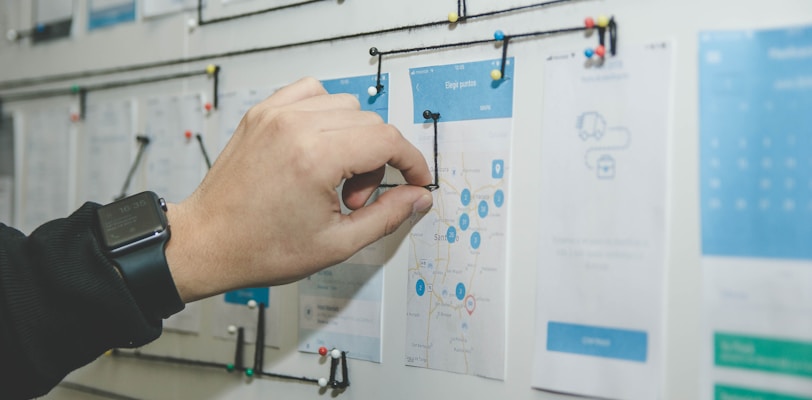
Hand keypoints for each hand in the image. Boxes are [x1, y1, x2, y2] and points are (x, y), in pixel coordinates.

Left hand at [165, 77, 432, 301]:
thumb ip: (387, 216)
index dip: (411, 162)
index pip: (387, 140)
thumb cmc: (260, 248)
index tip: (416, 180)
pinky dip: (326, 114)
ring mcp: (275, 114)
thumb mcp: (337, 244)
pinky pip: (311, 92)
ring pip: (345, 105)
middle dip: (378, 161)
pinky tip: (318, 147)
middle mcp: (295, 126)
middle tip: (355, 199)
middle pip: (370, 123)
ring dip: (354, 138)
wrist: (207, 242)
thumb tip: (417, 196)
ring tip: (334, 177)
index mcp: (315, 158)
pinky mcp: (261, 113)